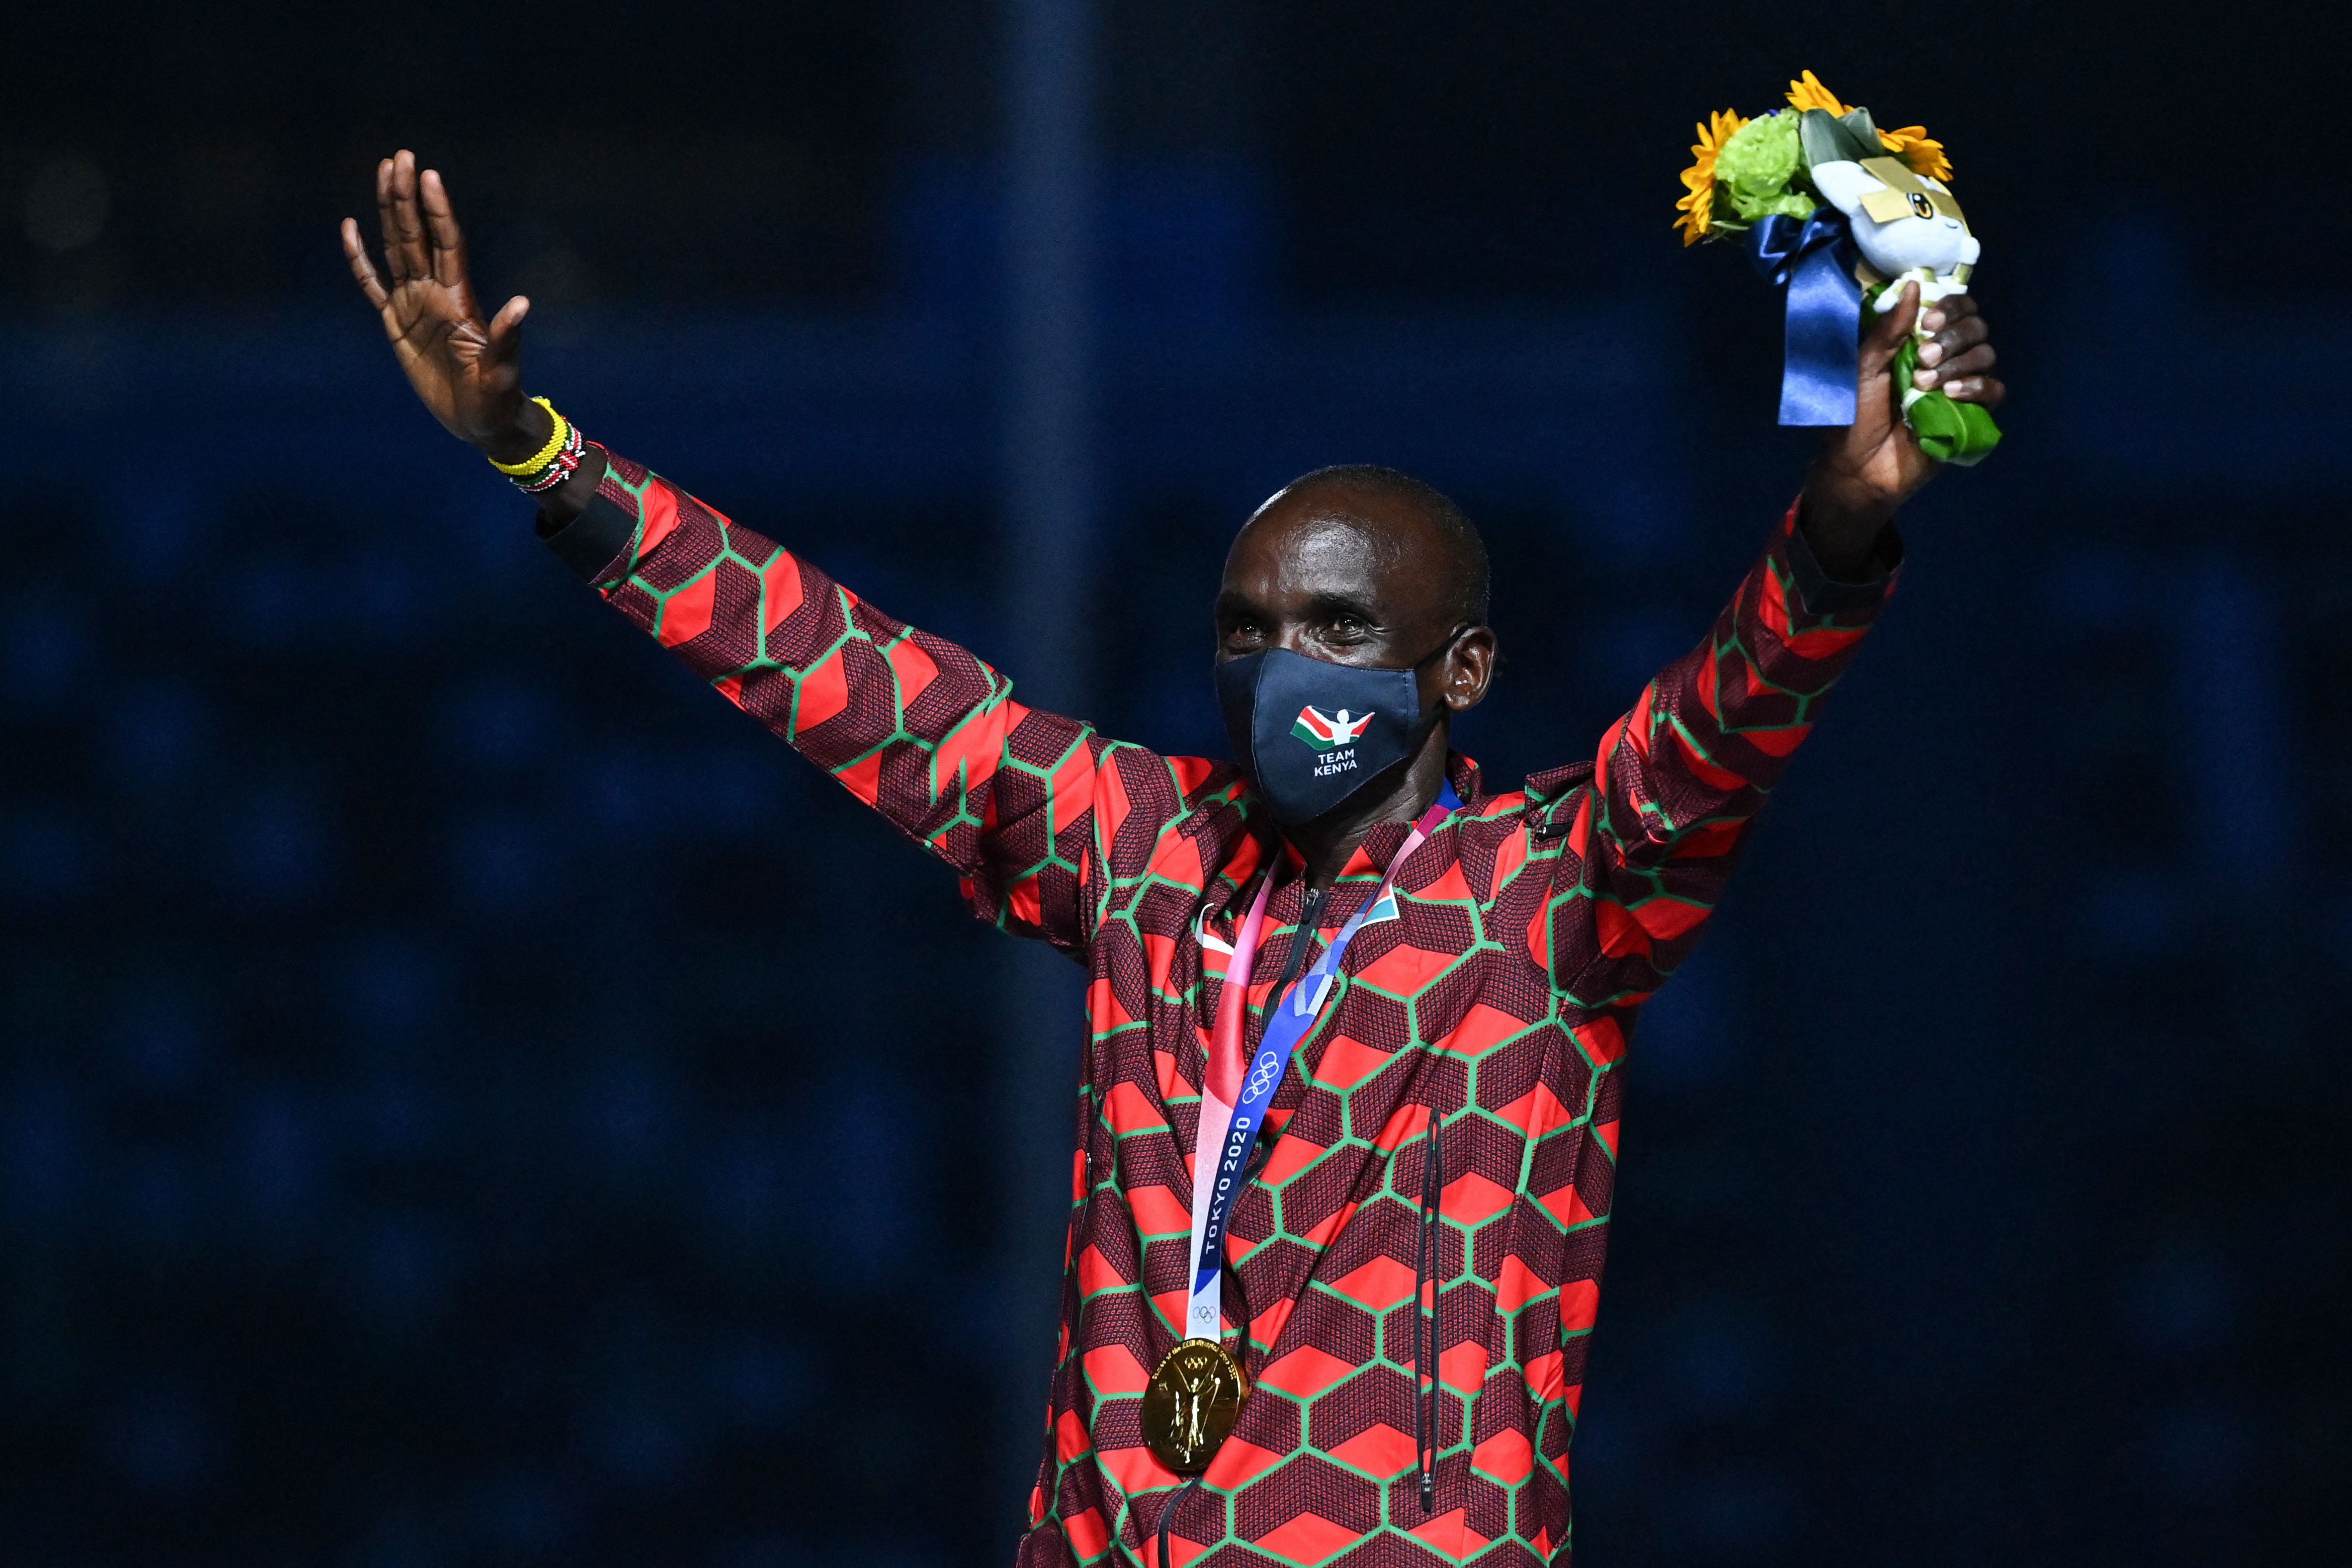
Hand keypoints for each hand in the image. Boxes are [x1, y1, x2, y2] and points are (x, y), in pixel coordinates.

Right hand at [340, 151, 548, 464]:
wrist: (483, 422)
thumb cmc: (497, 398)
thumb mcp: (502, 370)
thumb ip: (506, 337)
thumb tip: (522, 304)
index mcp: (459, 299)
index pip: (446, 243)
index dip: (437, 210)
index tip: (429, 175)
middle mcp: (434, 293)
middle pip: (416, 235)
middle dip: (407, 196)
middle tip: (401, 156)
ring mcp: (414, 305)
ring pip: (395, 248)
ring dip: (388, 211)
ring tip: (385, 171)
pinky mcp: (396, 324)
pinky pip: (372, 284)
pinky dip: (359, 258)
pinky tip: (349, 227)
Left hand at [1800, 285, 2004, 574]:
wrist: (1858, 469)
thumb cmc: (1852, 418)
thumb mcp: (1863, 369)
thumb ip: (1888, 330)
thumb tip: (1914, 284)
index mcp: (1917, 342)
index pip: (1953, 309)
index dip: (1950, 307)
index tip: (1928, 321)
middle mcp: (1943, 359)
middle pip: (1975, 327)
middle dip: (1953, 336)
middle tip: (1923, 356)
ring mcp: (1959, 386)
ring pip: (1986, 354)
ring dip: (1958, 362)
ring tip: (1925, 383)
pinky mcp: (1971, 414)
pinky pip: (1994, 389)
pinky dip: (1977, 386)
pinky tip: (1951, 395)